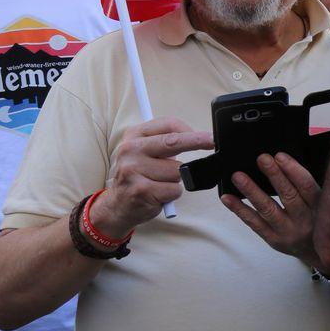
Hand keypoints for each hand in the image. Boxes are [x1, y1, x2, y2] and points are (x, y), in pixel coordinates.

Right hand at [89, 118, 213, 237]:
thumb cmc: (140, 176)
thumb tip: (200, 137)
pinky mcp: (140, 190)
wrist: (117, 205)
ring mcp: (133, 170)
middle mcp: (130, 150)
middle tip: (212, 141)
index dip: (191, 130)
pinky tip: (158, 194)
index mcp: (134, 135)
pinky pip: (174, 189)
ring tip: (159, 183)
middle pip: (173, 142)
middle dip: (197, 141)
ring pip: (177, 171)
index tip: (208, 136)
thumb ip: (167, 142)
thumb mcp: (147, 152)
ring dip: (176, 180)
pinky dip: (172, 193)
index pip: (167, 125)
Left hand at [221, 152, 321, 267]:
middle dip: (274, 175)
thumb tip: (284, 163)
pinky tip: (228, 198)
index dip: (293, 170)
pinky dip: (240, 210)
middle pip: (288, 196)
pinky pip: (254, 223)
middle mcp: (305, 221)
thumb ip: (309, 188)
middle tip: (261, 158)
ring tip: (238, 176)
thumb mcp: (324, 204)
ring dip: (252, 191)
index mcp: (320, 208)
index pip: (307, 187)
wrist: (320, 252)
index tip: (280, 156)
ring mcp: (288, 232)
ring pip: (268, 209)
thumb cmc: (320, 221)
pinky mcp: (274, 240)